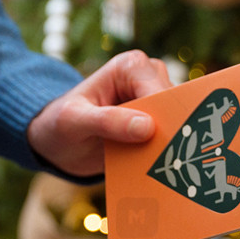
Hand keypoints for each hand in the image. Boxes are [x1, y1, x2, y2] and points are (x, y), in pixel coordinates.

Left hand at [26, 50, 171, 176]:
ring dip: (172, 148)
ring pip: (180, 126)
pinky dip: (168, 156)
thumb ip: (107, 122)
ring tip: (163, 169)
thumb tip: (147, 127)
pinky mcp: (160, 124)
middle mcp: (150, 79)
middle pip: (176, 109)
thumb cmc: (60, 124)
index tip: (165, 149)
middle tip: (167, 162)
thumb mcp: (74, 122)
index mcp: (132, 67)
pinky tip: (162, 171)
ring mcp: (158, 103)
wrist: (59, 143)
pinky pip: (174, 140)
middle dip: (172, 135)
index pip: (160, 94)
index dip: (165, 121)